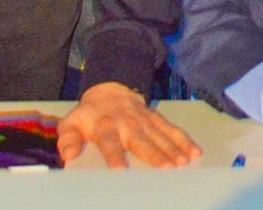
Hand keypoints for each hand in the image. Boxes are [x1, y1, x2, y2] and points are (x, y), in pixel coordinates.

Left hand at [58, 81, 198, 168]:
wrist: (108, 90)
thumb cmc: (89, 115)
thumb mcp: (72, 123)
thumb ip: (67, 139)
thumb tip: (68, 155)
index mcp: (105, 127)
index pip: (110, 143)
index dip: (115, 157)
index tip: (121, 171)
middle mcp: (127, 123)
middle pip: (142, 141)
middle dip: (156, 154)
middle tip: (168, 168)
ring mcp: (144, 120)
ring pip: (160, 136)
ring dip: (173, 149)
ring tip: (184, 163)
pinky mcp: (156, 118)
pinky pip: (172, 129)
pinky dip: (184, 139)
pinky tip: (195, 151)